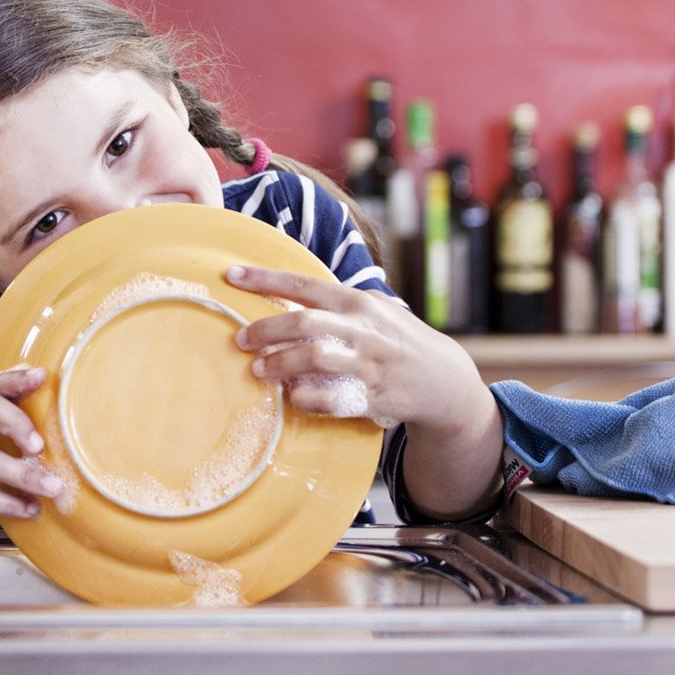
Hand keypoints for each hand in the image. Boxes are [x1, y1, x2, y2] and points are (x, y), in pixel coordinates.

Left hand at [225, 265, 481, 436]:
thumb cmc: (394, 339)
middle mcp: (362, 329)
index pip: (303, 285)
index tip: (231, 276)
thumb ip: (333, 303)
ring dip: (280, 364)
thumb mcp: (371, 310)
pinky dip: (306, 398)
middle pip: (304, 322)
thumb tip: (281, 295)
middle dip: (265, 330)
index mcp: (356, 302)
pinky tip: (292, 396)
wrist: (442, 379)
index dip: (264, 279)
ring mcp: (368, 363)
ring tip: (259, 370)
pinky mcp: (372, 396)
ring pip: (315, 358)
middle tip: (241, 340)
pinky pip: (331, 398)